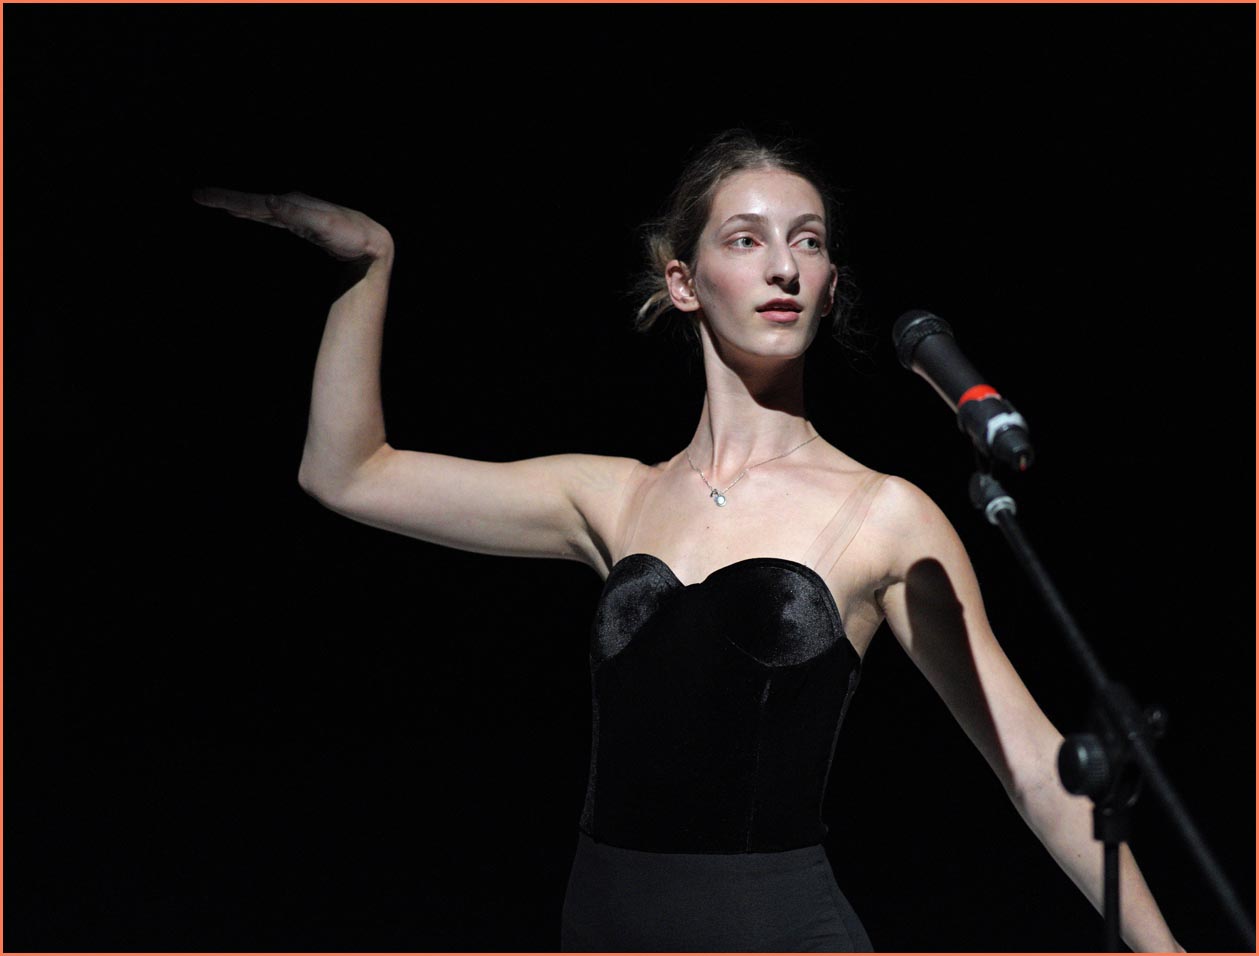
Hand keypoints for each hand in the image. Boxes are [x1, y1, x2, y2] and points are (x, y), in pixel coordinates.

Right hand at [191, 187, 393, 262]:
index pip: (253, 202)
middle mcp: (290, 204)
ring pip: (258, 207)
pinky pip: (268, 216)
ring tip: (214, 202)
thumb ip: (297, 215)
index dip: (228, 200)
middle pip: (252, 202)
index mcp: (292, 204)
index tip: (203, 196)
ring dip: (236, 204)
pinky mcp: (299, 223)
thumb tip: (270, 203)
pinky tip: (244, 214)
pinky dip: (252, 213)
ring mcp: (294, 213)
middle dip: (226, 199)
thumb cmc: (352, 236)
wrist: (373, 242)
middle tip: (198, 196)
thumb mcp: (326, 227)